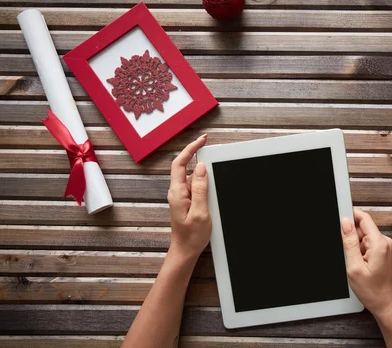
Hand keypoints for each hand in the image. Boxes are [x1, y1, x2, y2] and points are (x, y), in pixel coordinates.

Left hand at [167, 134, 211, 261]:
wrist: (185, 251)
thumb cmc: (192, 236)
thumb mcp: (201, 211)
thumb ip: (200, 188)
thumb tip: (201, 168)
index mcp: (177, 193)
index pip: (180, 163)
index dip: (190, 149)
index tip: (202, 140)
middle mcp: (177, 192)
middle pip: (185, 166)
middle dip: (197, 155)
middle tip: (211, 148)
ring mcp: (181, 196)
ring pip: (192, 176)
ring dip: (203, 173)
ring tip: (215, 175)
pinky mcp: (186, 201)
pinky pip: (195, 186)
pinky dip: (204, 182)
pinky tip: (212, 187)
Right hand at [341, 208, 391, 317]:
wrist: (385, 304)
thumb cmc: (372, 290)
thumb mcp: (354, 266)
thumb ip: (349, 242)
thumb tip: (345, 223)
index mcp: (379, 243)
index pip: (364, 218)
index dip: (350, 214)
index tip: (339, 216)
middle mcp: (384, 242)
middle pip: (362, 227)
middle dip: (350, 236)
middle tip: (347, 254)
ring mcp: (384, 247)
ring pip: (363, 237)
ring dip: (355, 246)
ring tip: (355, 263)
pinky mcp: (382, 252)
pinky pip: (366, 244)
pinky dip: (359, 251)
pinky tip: (358, 264)